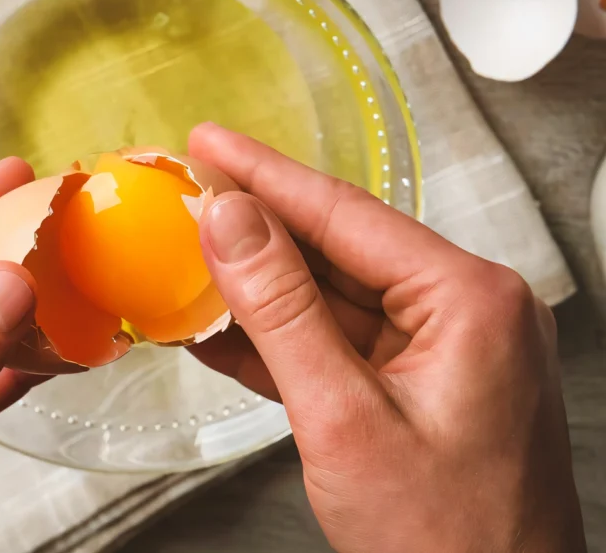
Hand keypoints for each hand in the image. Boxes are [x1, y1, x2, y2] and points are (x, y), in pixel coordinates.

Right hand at [189, 123, 584, 552]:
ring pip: (333, 296)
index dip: (264, 175)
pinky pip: (339, 343)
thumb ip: (282, 311)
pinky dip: (280, 339)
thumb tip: (230, 222)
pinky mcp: (418, 384)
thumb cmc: (447, 541)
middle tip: (189, 195)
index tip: (208, 145)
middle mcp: (465, 310)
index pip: (346, 213)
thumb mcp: (343, 418)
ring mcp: (443, 349)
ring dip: (259, 287)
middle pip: (339, 247)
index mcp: (469, 299)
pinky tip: (224, 329)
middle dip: (256, 228)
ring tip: (189, 260)